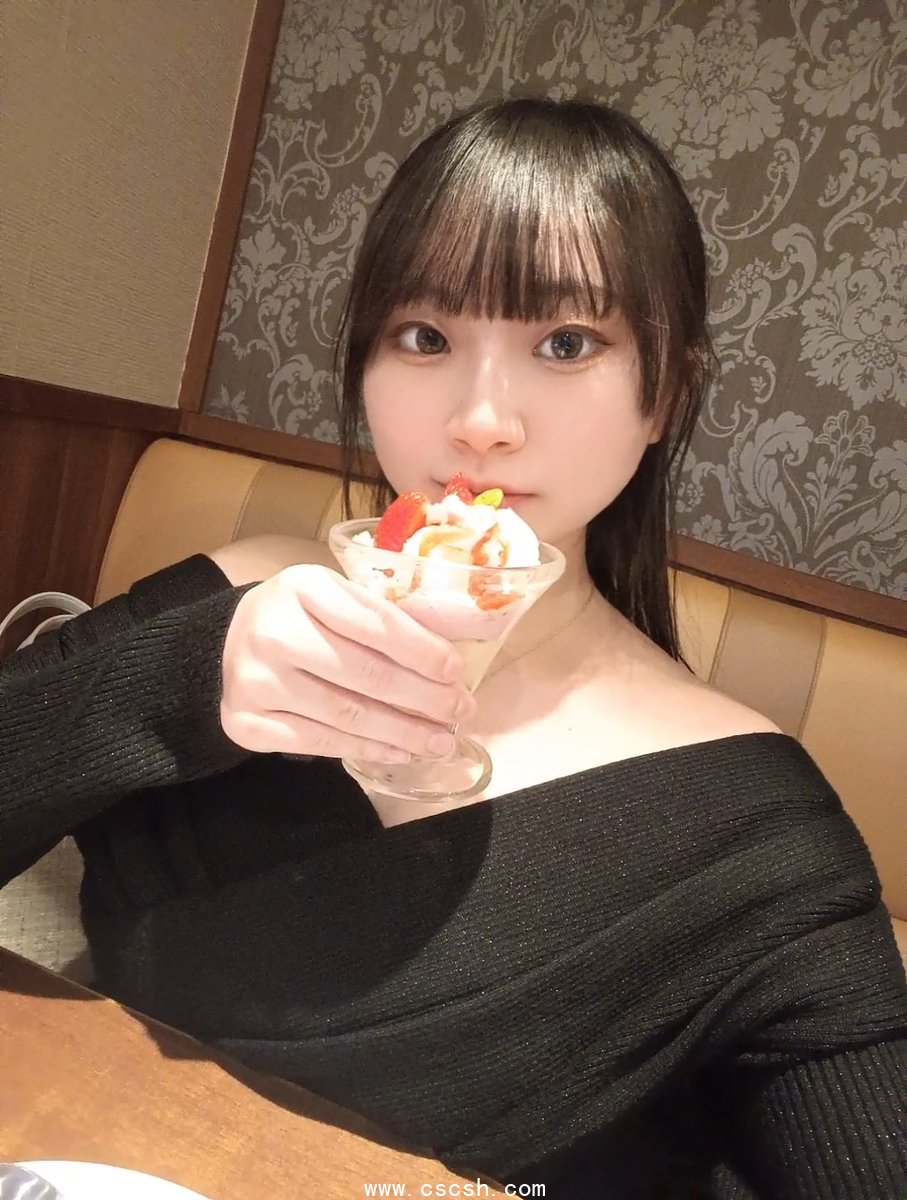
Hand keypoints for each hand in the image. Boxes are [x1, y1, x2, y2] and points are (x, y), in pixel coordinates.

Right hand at [220, 564, 474, 763]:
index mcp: (303, 587)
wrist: (229, 642)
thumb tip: (456, 648)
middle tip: (460, 711)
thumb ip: (387, 615)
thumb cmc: (302, 616)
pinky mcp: (246, 721)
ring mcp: (255, 680)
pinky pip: (319, 743)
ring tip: (440, 740)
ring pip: (346, 715)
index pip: (375, 624)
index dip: (422, 652)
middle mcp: (273, 632)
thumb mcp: (338, 596)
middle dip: (423, 697)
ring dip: (403, 732)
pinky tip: (399, 751)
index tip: (457, 672)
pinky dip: (366, 750)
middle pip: (365, 674)